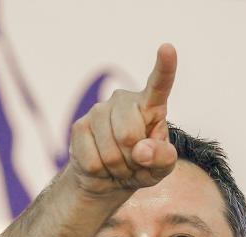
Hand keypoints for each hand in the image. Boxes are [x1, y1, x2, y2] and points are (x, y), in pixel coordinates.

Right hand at [67, 44, 178, 197]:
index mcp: (150, 105)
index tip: (167, 48)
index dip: (164, 67)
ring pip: (110, 153)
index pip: (159, 84)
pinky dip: (100, 173)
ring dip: (117, 169)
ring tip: (118, 166)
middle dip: (133, 160)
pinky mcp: (79, 127)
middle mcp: (123, 100)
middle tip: (133, 163)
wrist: (109, 179)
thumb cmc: (142, 167)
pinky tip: (102, 167)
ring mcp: (98, 111)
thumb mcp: (162, 167)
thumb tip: (141, 150)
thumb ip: (163, 158)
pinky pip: (92, 162)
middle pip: (129, 135)